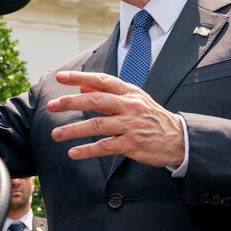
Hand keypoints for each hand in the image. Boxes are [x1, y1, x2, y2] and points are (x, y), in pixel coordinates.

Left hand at [47, 71, 184, 167]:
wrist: (178, 139)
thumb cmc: (153, 118)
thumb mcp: (135, 99)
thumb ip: (109, 92)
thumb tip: (82, 86)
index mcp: (129, 93)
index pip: (101, 80)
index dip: (80, 78)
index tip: (61, 77)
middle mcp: (129, 106)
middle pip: (96, 100)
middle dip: (71, 102)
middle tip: (52, 106)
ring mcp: (130, 125)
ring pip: (97, 125)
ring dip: (74, 130)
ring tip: (56, 134)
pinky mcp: (132, 144)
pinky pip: (105, 146)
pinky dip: (88, 150)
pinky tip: (74, 153)